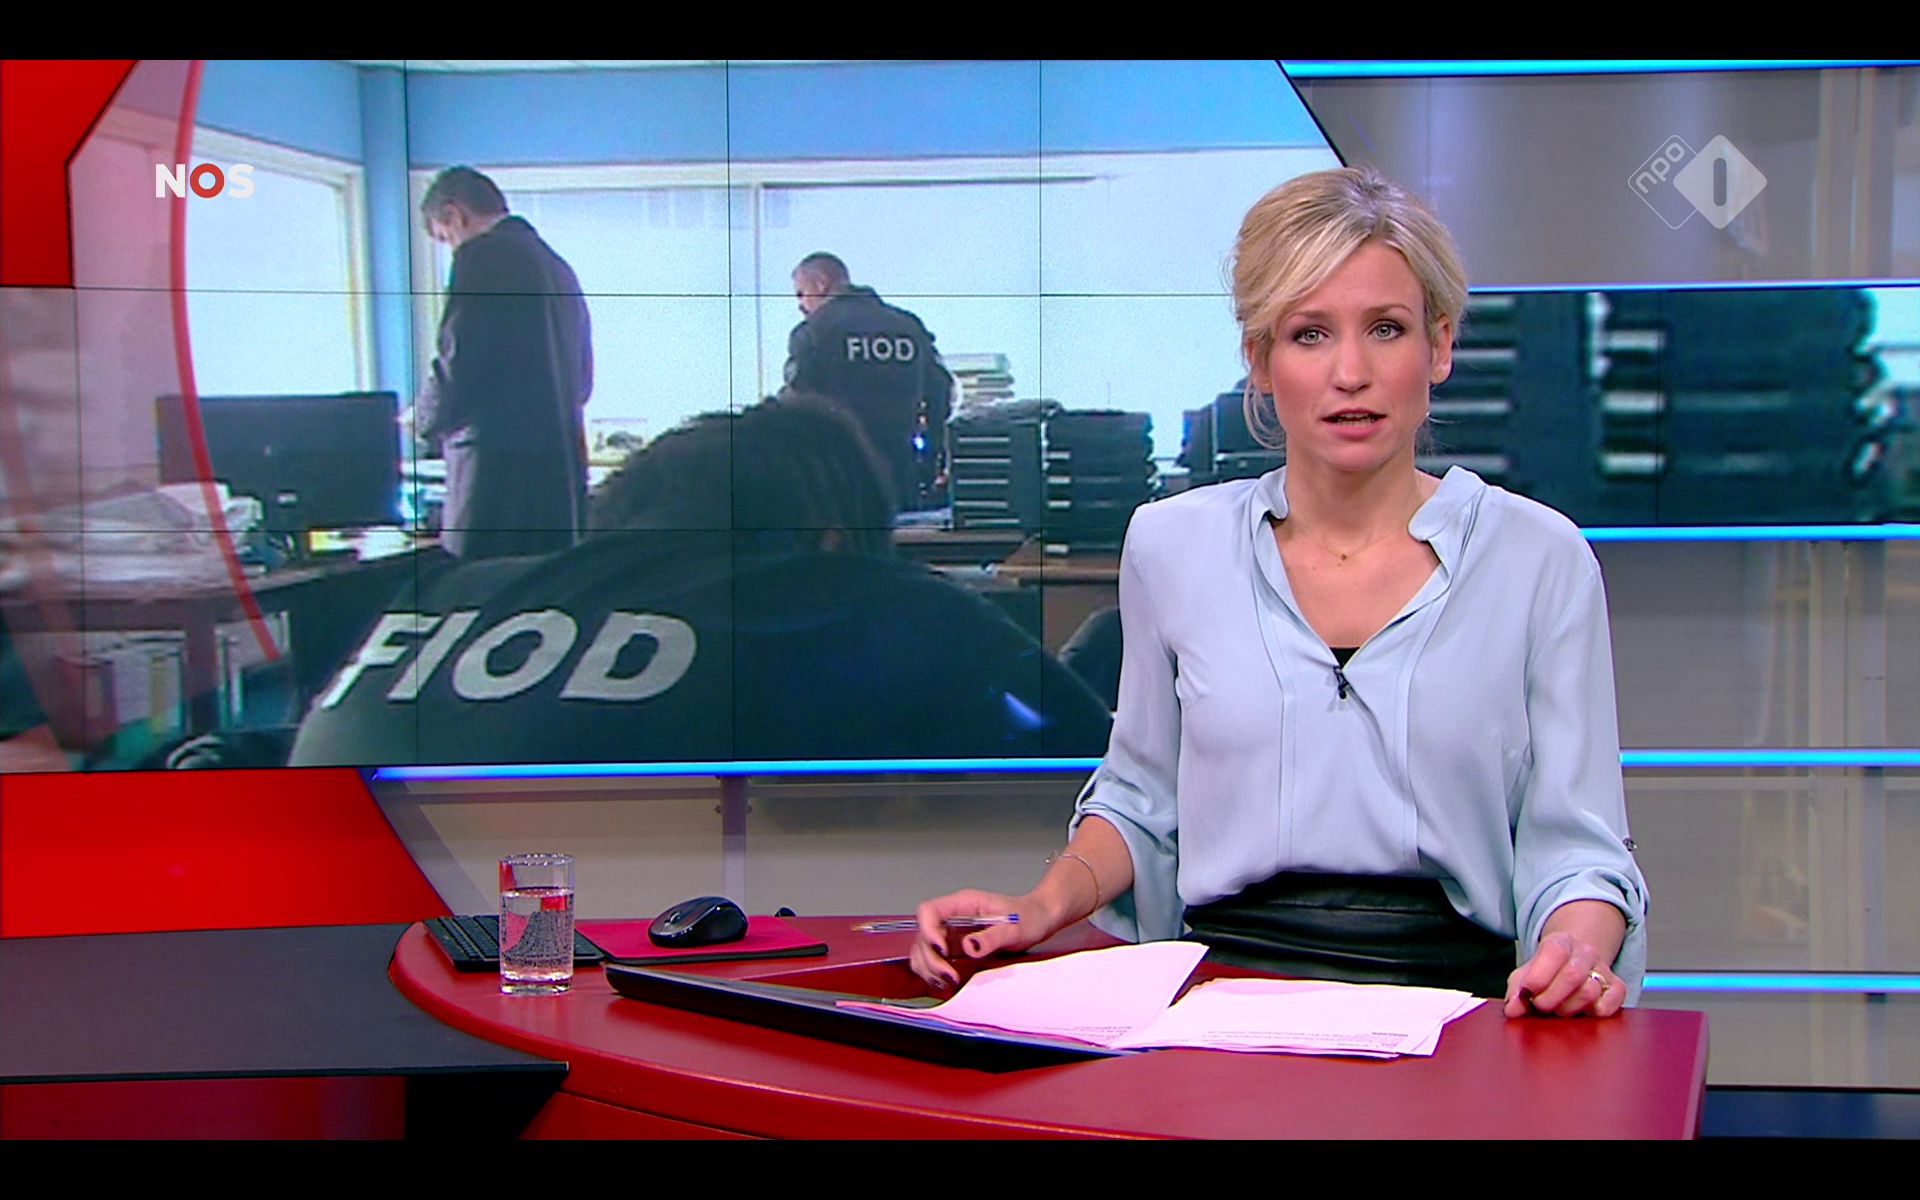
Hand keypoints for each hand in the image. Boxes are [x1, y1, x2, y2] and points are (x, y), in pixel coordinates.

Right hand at [909, 888, 1051, 992]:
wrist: (1038, 920)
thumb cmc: (1028, 917)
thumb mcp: (1015, 928)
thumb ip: (992, 937)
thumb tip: (969, 947)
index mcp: (963, 904)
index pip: (928, 911)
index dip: (928, 931)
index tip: (943, 950)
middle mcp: (952, 918)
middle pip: (922, 936)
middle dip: (931, 959)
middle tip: (950, 976)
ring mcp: (951, 933)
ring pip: (923, 950)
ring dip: (929, 968)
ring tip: (949, 981)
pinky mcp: (954, 948)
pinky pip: (933, 960)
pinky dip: (934, 973)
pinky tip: (948, 981)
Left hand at [1504, 931, 1625, 1018]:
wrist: (1575, 960)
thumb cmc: (1546, 972)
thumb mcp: (1527, 974)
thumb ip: (1517, 991)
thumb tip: (1512, 1010)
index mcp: (1560, 942)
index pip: (1554, 951)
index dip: (1540, 974)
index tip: (1528, 992)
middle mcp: (1585, 952)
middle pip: (1573, 975)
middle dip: (1552, 997)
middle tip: (1541, 1007)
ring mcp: (1604, 969)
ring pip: (1590, 991)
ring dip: (1569, 1007)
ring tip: (1559, 1009)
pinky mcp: (1618, 988)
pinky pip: (1609, 1005)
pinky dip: (1593, 1013)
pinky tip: (1581, 1012)